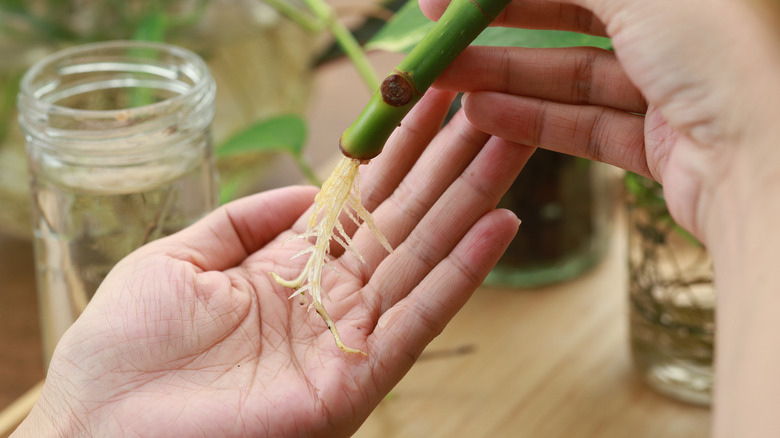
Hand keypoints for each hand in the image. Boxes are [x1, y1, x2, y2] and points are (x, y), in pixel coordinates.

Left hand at [14, 90, 533, 437]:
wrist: (101, 428)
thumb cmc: (126, 347)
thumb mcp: (181, 257)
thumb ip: (245, 219)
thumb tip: (310, 185)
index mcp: (290, 267)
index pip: (362, 198)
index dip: (398, 148)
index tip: (433, 98)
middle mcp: (330, 298)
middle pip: (405, 219)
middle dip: (449, 161)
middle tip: (496, 106)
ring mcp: (348, 338)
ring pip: (424, 257)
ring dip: (472, 201)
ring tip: (513, 143)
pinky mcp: (357, 379)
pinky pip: (419, 318)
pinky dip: (462, 272)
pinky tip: (498, 224)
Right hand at [419, 2, 779, 436]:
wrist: (767, 164)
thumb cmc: (716, 52)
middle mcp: (681, 26)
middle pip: (573, 15)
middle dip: (499, 24)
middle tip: (439, 33)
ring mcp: (672, 86)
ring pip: (572, 75)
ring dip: (506, 75)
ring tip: (447, 78)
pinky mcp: (661, 141)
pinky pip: (586, 124)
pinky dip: (534, 119)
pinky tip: (483, 114)